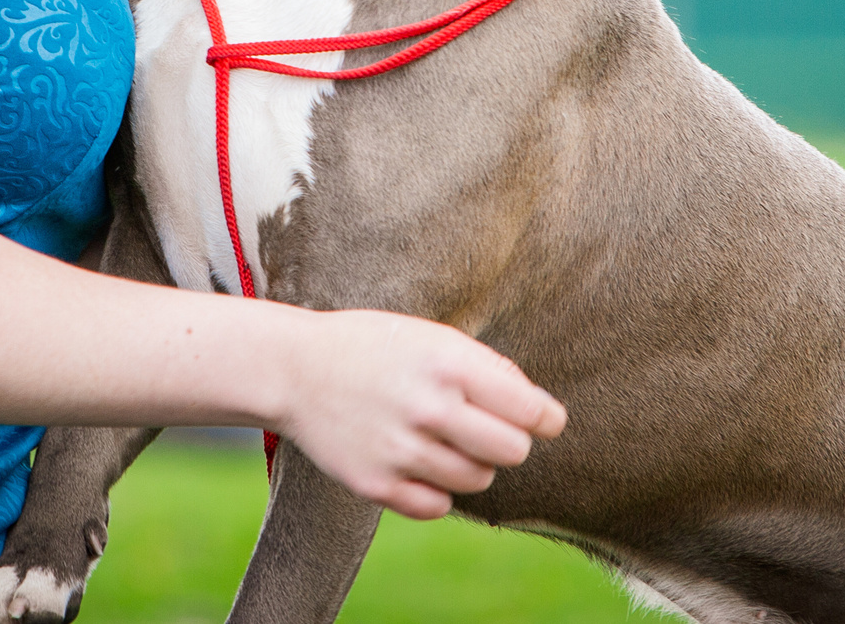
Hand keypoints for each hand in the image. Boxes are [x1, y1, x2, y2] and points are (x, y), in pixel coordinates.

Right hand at [273, 309, 567, 518]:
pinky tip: (423, 462)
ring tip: (449, 440)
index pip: (527, 409)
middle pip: (512, 451)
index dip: (547, 418)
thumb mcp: (434, 337)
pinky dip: (439, 490)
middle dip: (511, 441)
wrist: (296, 369)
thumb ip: (488, 369)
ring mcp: (400, 450)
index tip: (548, 421)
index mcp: (448, 364)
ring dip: (474, 464)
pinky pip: (438, 505)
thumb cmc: (377, 347)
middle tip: (490, 428)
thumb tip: (542, 412)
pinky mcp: (374, 484)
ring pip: (477, 479)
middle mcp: (428, 408)